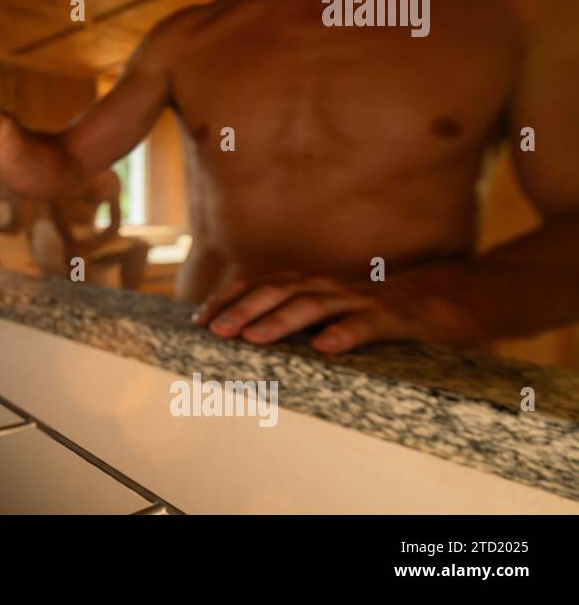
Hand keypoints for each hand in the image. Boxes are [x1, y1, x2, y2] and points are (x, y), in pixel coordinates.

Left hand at [190, 271, 482, 352]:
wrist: (435, 304)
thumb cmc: (367, 314)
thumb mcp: (321, 312)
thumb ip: (286, 319)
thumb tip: (236, 335)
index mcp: (308, 286)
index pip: (258, 286)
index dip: (228, 299)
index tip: (198, 319)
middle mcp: (327, 287)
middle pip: (278, 292)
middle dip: (243, 309)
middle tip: (216, 331)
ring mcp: (359, 300)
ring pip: (314, 305)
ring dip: (280, 320)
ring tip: (254, 338)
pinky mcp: (391, 318)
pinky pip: (366, 325)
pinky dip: (344, 333)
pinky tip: (325, 347)